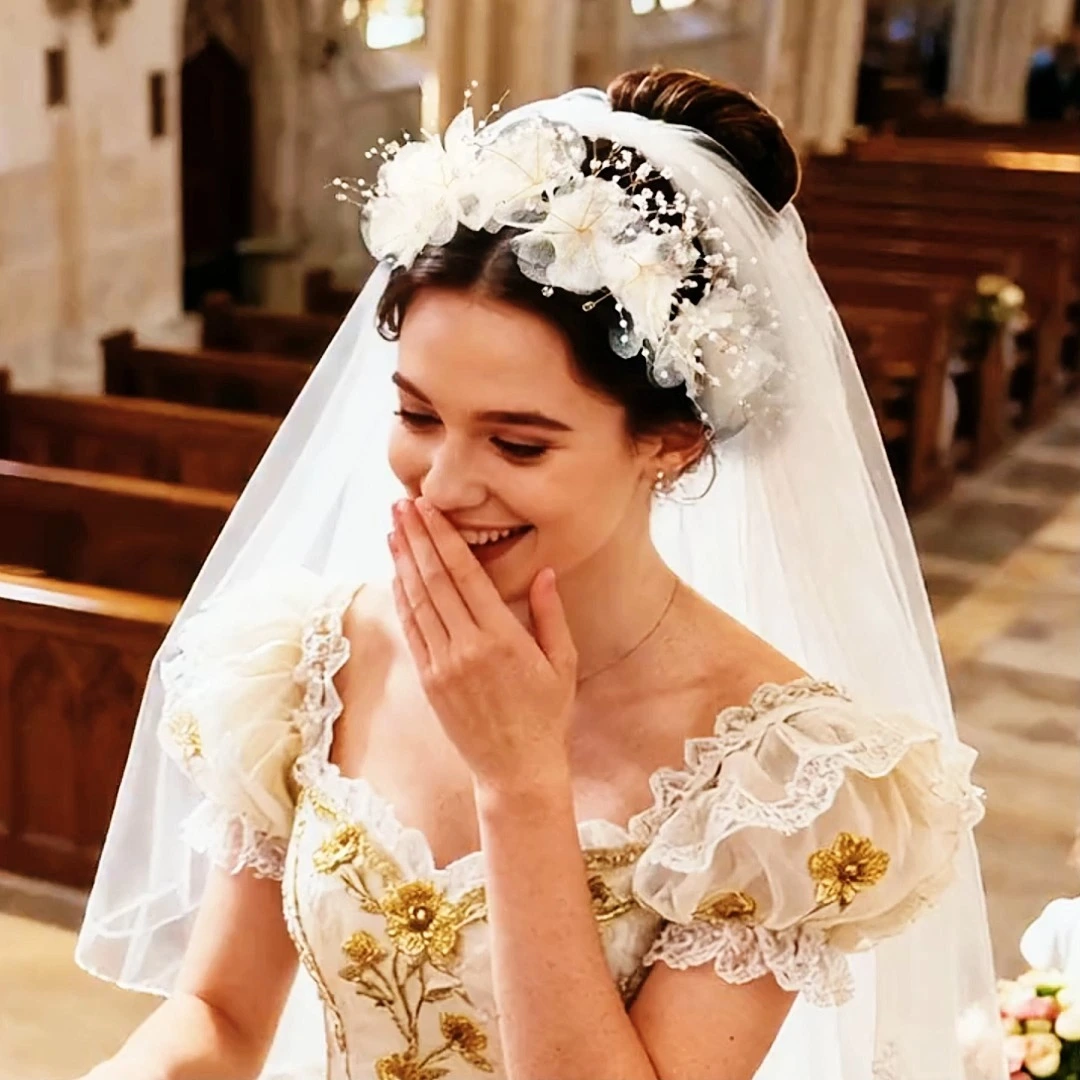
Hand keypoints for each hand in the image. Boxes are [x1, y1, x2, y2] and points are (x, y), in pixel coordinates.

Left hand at [389, 498, 577, 789]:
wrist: (516, 770)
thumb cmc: (546, 716)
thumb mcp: (562, 663)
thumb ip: (550, 614)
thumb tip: (545, 571)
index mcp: (501, 638)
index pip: (464, 574)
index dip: (442, 537)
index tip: (427, 509)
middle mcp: (466, 647)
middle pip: (433, 580)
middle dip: (415, 538)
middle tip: (401, 504)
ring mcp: (442, 664)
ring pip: (416, 601)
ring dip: (402, 561)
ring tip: (393, 528)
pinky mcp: (429, 680)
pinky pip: (412, 629)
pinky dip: (402, 597)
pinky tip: (397, 573)